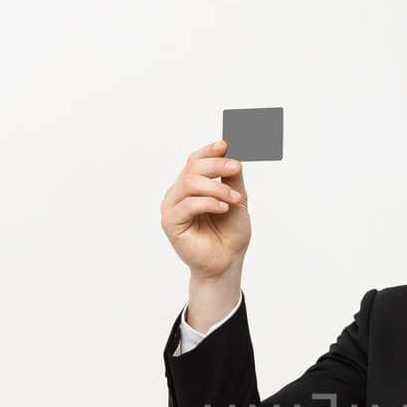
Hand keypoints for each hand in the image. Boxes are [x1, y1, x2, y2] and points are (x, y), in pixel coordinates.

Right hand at [160, 138, 249, 280]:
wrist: (227, 261)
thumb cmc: (230, 232)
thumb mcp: (237, 199)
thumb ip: (232, 178)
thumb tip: (232, 153)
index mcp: (191, 185)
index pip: (194, 160)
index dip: (208, 151)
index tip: (225, 145)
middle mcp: (178, 193)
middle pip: (192, 168)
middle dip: (216, 165)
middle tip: (236, 167)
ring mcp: (172, 207)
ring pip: (189, 183)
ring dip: (216, 188)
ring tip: (234, 199)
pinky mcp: (170, 222)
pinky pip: (187, 205)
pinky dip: (208, 203)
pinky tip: (223, 208)